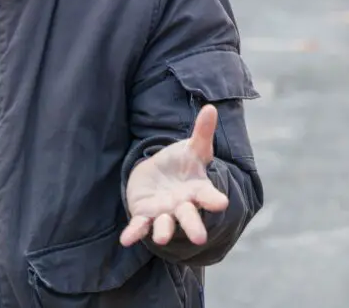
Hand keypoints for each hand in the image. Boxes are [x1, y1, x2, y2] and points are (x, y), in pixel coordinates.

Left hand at [120, 104, 228, 247]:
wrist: (157, 175)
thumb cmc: (180, 164)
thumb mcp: (192, 148)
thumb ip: (202, 132)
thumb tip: (210, 107)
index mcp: (197, 190)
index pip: (208, 196)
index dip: (214, 200)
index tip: (222, 203)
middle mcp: (182, 205)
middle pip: (189, 216)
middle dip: (193, 226)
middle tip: (199, 238)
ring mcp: (164, 212)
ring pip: (165, 224)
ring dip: (163, 231)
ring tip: (161, 238)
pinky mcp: (145, 215)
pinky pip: (139, 226)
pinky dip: (134, 233)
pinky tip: (125, 240)